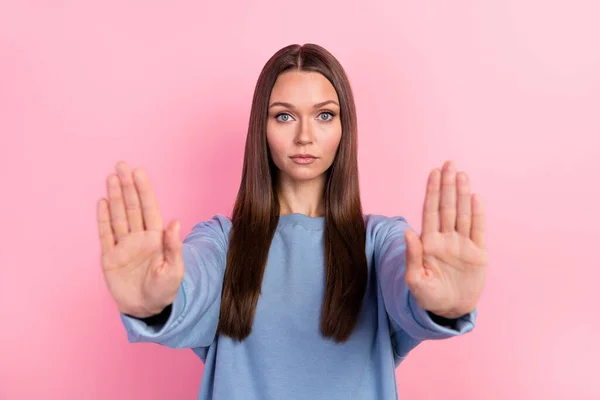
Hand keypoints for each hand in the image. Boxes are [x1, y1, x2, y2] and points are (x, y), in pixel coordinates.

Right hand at [96, 161, 183, 317]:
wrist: (148, 309)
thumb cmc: (165, 290)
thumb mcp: (175, 270)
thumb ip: (174, 247)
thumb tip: (175, 222)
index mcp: (156, 238)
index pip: (149, 209)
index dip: (144, 190)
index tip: (139, 172)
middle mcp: (139, 238)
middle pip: (132, 207)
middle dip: (127, 186)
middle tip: (121, 165)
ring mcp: (124, 246)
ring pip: (118, 217)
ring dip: (115, 197)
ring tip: (111, 177)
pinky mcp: (110, 258)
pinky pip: (105, 235)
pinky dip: (103, 219)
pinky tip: (103, 202)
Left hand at [404, 160, 486, 318]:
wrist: (449, 310)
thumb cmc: (428, 296)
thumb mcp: (415, 279)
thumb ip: (412, 256)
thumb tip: (408, 232)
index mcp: (429, 242)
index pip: (430, 211)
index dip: (432, 191)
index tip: (433, 172)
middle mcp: (445, 239)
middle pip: (447, 207)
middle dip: (447, 185)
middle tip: (449, 163)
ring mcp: (462, 244)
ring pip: (462, 214)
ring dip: (462, 194)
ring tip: (461, 174)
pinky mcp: (477, 254)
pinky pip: (478, 230)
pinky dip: (477, 214)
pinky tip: (475, 197)